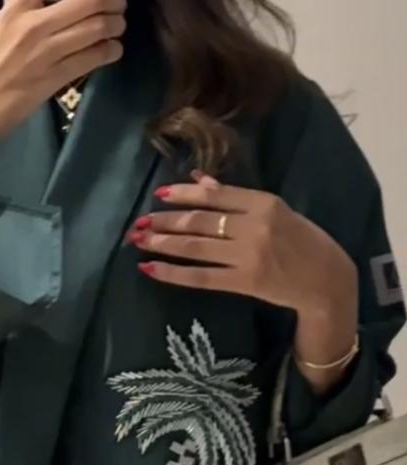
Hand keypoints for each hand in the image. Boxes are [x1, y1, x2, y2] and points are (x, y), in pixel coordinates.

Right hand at [0, 0, 126, 157]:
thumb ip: (17, 10)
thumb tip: (37, 1)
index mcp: (16, 8)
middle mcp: (34, 24)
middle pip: (86, 1)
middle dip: (109, 0)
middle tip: (118, 3)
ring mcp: (47, 52)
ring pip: (95, 28)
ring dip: (114, 24)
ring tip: (119, 24)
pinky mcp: (55, 78)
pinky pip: (91, 58)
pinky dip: (109, 51)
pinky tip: (114, 49)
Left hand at [129, 172, 357, 321]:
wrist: (326, 280)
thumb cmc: (301, 241)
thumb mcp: (275, 211)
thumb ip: (236, 198)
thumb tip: (199, 181)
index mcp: (264, 203)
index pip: (215, 196)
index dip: (184, 195)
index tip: (159, 195)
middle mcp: (254, 227)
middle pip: (200, 221)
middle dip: (165, 221)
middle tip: (139, 222)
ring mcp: (248, 256)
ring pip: (195, 247)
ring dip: (162, 243)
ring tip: (138, 241)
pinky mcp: (245, 283)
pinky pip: (200, 277)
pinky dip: (173, 273)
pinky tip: (151, 269)